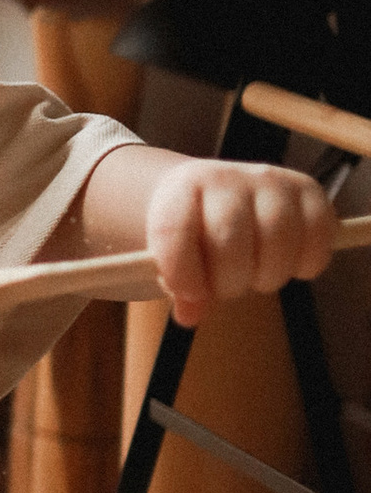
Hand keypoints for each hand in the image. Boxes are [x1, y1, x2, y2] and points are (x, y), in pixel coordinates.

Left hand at [140, 157, 334, 325]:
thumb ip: (178, 285)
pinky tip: (289, 265)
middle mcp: (227, 178)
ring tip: (258, 276)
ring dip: (268, 275)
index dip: (181, 271)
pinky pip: (318, 236)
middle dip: (228, 281)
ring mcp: (271, 181)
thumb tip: (191, 315)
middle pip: (229, 240)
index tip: (190, 292)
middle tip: (228, 287)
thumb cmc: (194, 232)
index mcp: (182, 189)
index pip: (174, 229)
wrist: (220, 192)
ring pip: (278, 239)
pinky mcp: (308, 190)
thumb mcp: (174, 255)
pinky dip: (306, 263)